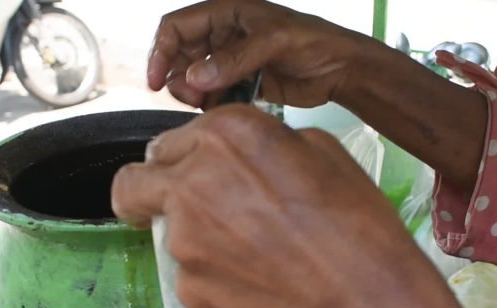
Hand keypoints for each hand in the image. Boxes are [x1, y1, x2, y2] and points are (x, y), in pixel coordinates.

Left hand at [111, 104, 447, 307]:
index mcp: (224, 135)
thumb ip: (261, 141)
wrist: (360, 298)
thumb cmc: (354, 219)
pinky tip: (256, 279)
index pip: (172, 139)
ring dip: (193, 233)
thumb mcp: (319, 149)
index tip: (200, 169)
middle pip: (133, 182)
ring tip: (251, 250)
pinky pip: (190, 273)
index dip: (187, 156)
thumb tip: (239, 155)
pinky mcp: (189, 288)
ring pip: (166, 229)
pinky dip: (213, 274)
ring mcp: (182, 240)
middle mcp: (190, 181)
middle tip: (182, 205)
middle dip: (150, 190)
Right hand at [148, 0, 364, 108]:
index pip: (176, 27)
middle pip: (179, 55)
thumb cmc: (313, 41)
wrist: (340, 69)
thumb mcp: (273, 42)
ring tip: (206, 103)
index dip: (160, 51)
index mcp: (225, 12)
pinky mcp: (240, 83)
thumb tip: (194, 77)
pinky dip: (210, 103)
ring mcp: (230, 60)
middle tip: (190, 97)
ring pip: (193, 77)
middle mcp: (222, 34)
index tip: (156, 80)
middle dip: (177, 77)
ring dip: (192, 93)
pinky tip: (220, 108)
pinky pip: (212, 94)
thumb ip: (234, 59)